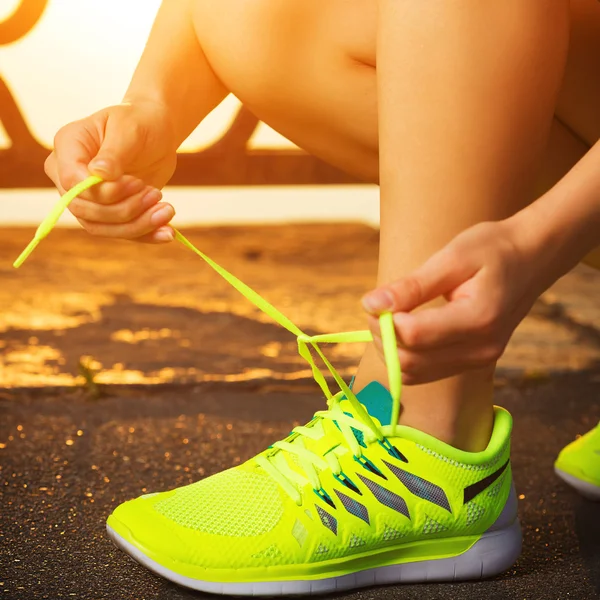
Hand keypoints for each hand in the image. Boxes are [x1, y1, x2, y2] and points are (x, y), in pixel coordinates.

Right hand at [45, 100, 178, 242]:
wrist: (155, 132)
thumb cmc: (139, 122)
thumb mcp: (128, 129)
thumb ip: (114, 153)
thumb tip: (99, 174)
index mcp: (67, 148)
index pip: (73, 182)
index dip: (104, 192)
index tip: (137, 183)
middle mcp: (69, 177)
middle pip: (86, 210)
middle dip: (126, 210)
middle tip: (156, 194)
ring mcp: (87, 198)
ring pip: (102, 227)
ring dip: (138, 225)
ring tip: (168, 211)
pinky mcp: (108, 213)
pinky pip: (121, 232)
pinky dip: (146, 235)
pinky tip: (168, 232)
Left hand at [362, 219, 553, 384]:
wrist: (532, 258)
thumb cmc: (493, 249)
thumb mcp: (452, 258)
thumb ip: (412, 286)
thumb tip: (371, 305)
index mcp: (478, 318)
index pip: (414, 335)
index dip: (385, 321)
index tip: (377, 300)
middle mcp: (481, 348)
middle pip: (410, 362)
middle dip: (382, 338)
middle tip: (377, 309)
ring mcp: (479, 360)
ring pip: (414, 374)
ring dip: (391, 350)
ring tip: (389, 317)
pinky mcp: (474, 362)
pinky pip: (427, 372)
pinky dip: (406, 356)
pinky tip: (403, 330)